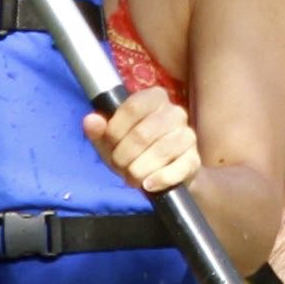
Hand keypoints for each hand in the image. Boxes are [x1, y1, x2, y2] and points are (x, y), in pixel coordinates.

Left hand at [86, 88, 202, 195]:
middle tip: (119, 166)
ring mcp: (187, 135)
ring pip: (160, 151)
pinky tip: (148, 184)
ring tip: (131, 177)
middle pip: (143, 133)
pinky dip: (159, 179)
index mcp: (154, 98)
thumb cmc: (134, 152)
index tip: (110, 144)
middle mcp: (175, 112)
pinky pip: (178, 169)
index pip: (133, 107)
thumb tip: (90, 121)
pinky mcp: (194, 159)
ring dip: (139, 170)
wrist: (165, 176)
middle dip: (124, 156)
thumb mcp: (112, 142)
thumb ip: (99, 131)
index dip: (115, 130)